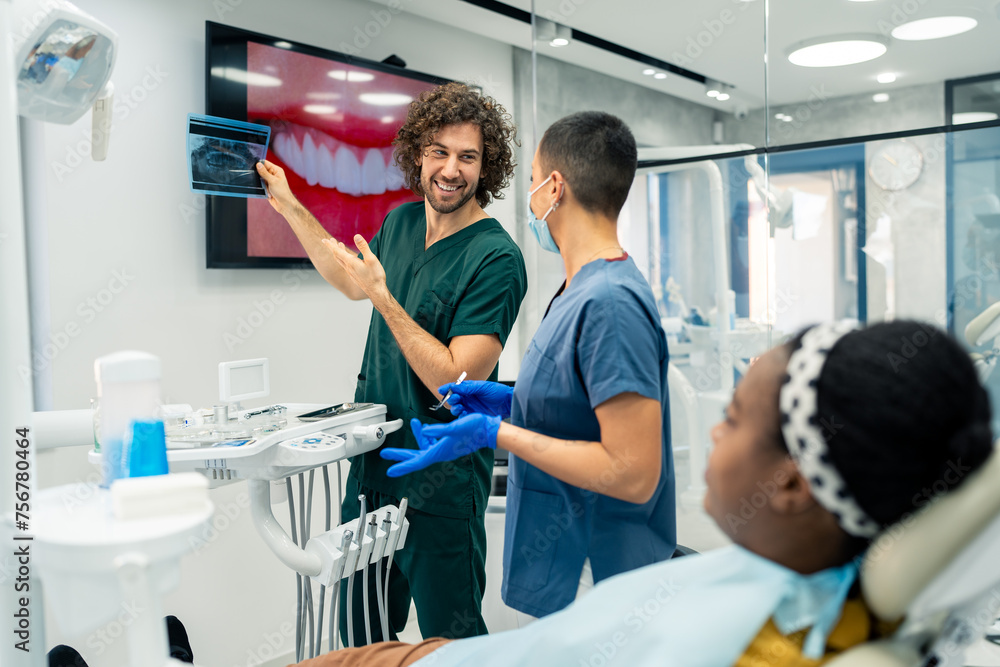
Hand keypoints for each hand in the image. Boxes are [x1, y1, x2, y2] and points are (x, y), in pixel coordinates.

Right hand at [255, 159, 298, 215]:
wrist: (284, 205)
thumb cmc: (282, 192)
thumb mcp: (272, 181)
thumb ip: (264, 173)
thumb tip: (258, 164)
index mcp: (276, 170)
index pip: (265, 163)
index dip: (259, 164)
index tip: (251, 165)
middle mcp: (273, 175)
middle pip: (261, 170)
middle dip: (258, 174)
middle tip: (256, 177)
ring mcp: (269, 181)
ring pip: (259, 178)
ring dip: (259, 182)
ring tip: (263, 186)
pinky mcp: (267, 187)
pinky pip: (260, 185)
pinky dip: (260, 187)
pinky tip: (263, 191)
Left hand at [323, 234, 388, 304]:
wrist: (376, 292)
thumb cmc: (375, 276)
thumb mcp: (371, 259)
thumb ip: (363, 247)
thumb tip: (356, 236)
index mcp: (351, 262)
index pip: (337, 252)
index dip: (330, 245)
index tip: (323, 240)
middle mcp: (348, 268)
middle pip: (337, 256)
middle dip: (333, 247)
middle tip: (330, 240)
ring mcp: (350, 273)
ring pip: (341, 261)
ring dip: (339, 252)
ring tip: (340, 245)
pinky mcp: (354, 276)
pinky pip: (345, 265)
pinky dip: (343, 258)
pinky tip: (348, 259)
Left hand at [380, 415, 500, 476]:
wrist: (489, 431)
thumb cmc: (475, 429)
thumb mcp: (455, 427)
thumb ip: (438, 430)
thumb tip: (424, 429)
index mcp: (440, 451)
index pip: (417, 461)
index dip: (402, 466)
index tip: (390, 471)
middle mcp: (440, 452)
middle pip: (416, 455)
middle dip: (400, 454)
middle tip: (385, 453)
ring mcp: (444, 448)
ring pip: (424, 446)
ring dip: (417, 435)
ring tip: (413, 422)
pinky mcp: (448, 443)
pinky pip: (432, 441)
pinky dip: (427, 434)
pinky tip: (425, 426)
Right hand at [439, 380, 512, 417]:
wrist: (508, 402)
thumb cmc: (498, 392)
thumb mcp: (482, 387)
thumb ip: (468, 387)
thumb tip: (454, 386)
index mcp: (469, 388)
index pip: (455, 388)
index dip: (447, 388)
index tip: (441, 390)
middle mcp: (468, 398)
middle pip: (454, 399)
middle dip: (451, 399)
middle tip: (455, 399)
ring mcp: (470, 407)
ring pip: (457, 409)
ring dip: (455, 408)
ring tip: (460, 407)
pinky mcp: (474, 415)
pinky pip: (463, 417)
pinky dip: (462, 416)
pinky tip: (465, 414)